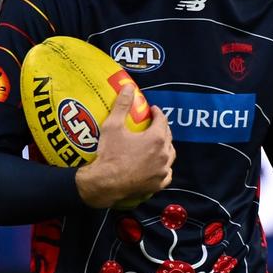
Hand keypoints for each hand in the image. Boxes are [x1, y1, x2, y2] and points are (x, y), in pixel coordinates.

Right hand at [75, 86, 173, 208]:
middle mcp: (164, 154)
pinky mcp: (158, 184)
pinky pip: (166, 173)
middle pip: (168, 137)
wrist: (103, 184)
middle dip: (162, 129)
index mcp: (157, 139)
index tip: (152, 110)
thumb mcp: (113, 126)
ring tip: (156, 144)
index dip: (157, 113)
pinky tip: (157, 165)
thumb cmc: (108, 154)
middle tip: (153, 125)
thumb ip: (122, 105)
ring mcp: (162, 171)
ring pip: (169, 155)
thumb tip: (128, 87)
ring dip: (164, 148)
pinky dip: (163, 167)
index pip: (162, 120)